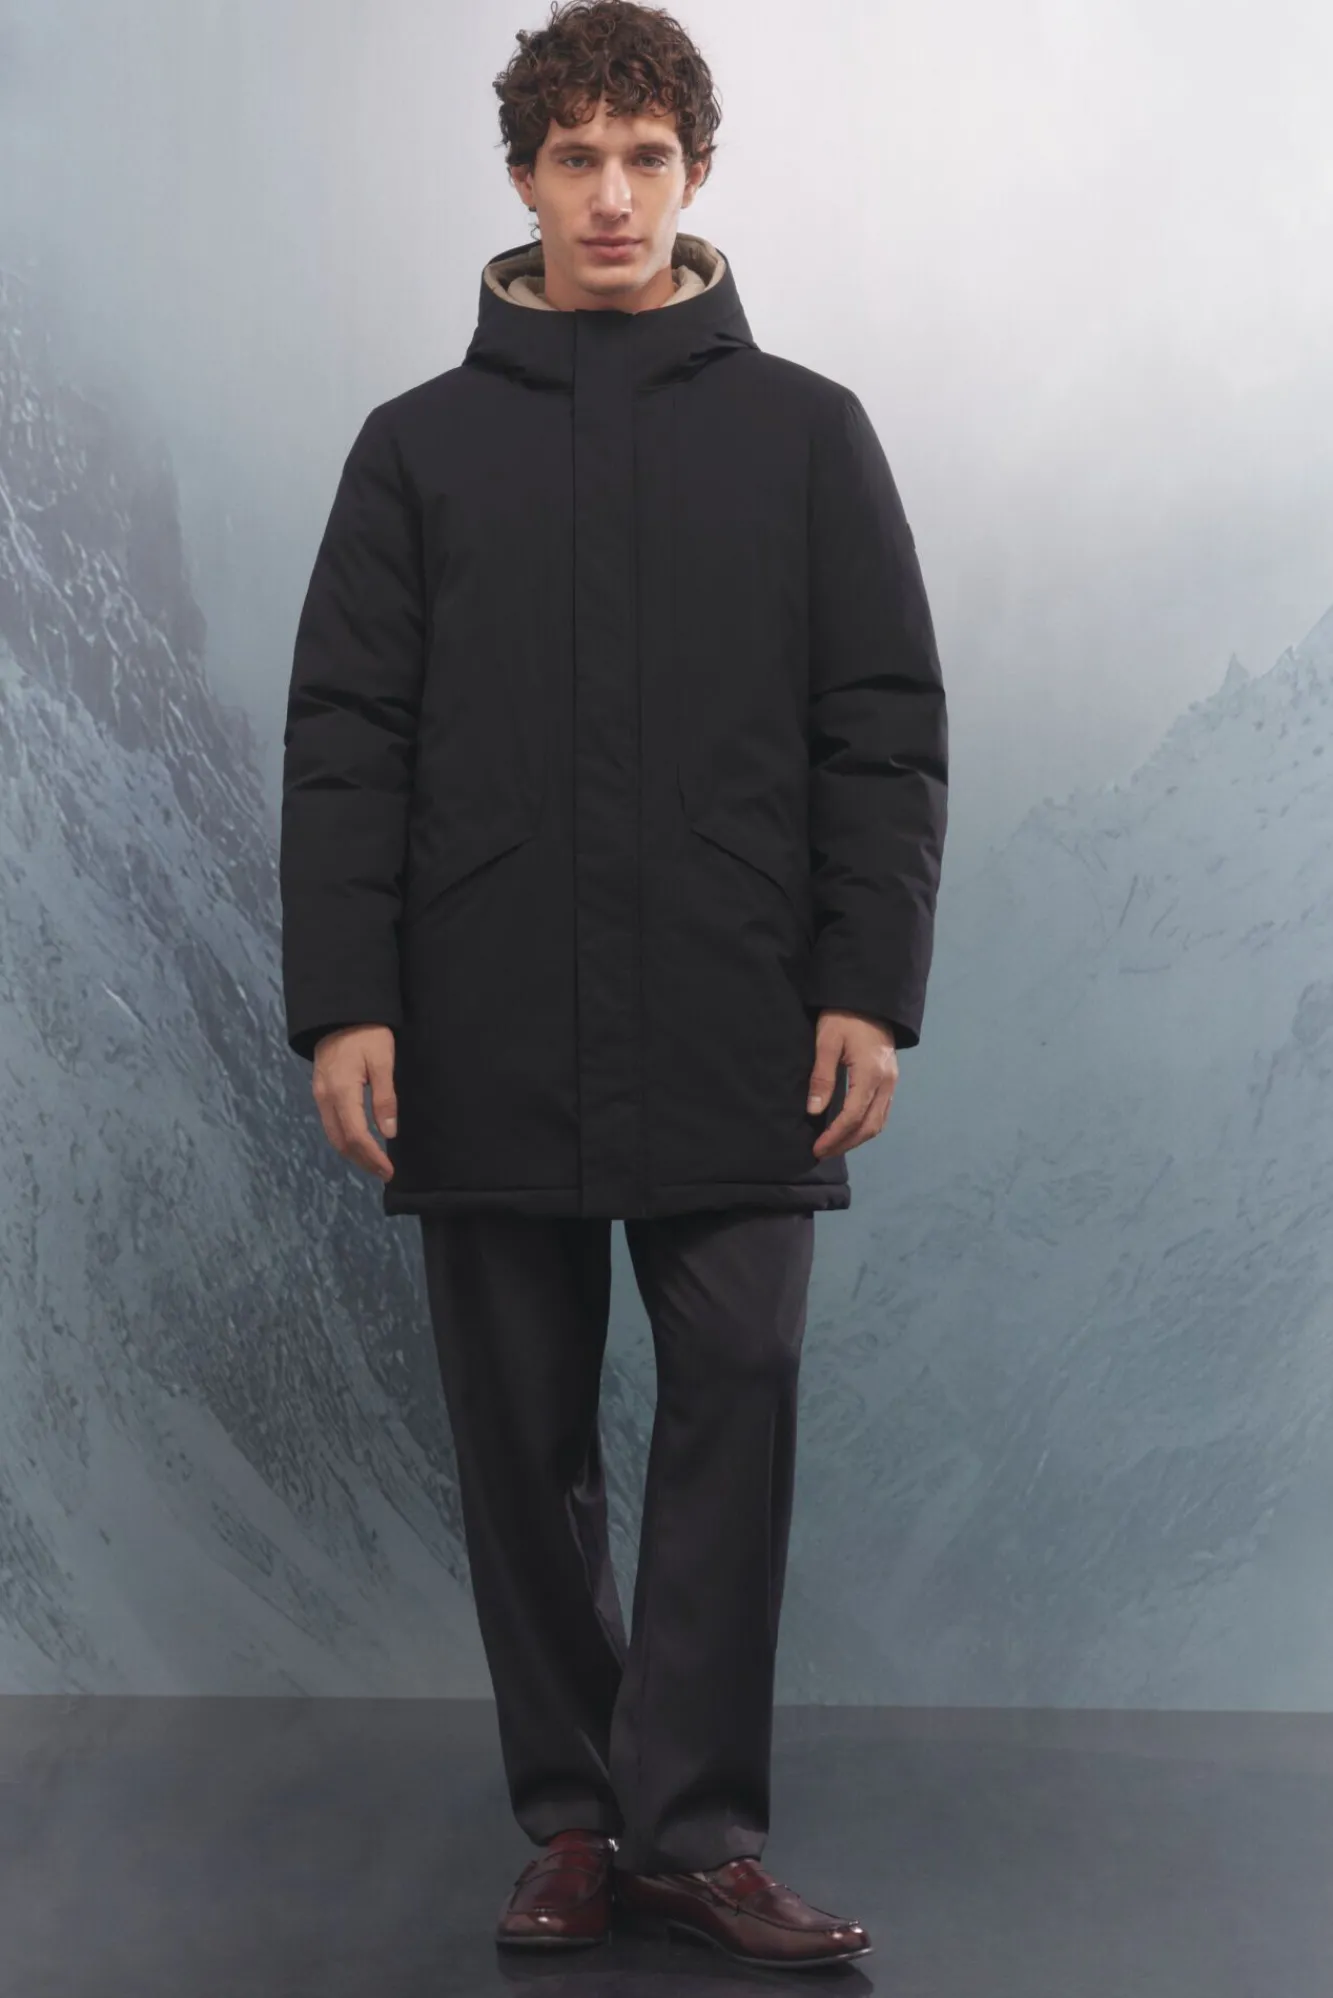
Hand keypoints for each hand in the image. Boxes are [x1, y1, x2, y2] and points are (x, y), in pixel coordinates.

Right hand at [311, 1024, 397, 1181]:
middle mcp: (325, 1098)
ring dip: (353, 1153)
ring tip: (374, 1163)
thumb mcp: (383, 1061)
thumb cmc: (367, 1033)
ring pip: (333, 1135)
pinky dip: (345, 1139)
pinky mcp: (320, 1091)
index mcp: (341, 1091)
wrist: (340, 1012)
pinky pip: (330, 1124)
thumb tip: (388, 1132)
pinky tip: (360, 1143)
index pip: (355, 1135)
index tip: (388, 1170)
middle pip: (341, 1141)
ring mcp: (319, 1095)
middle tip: (384, 1173)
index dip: (372, 1156)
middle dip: (362, 1161)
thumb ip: (385, 1097)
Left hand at [807, 1011, 897, 1159]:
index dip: (835, 1136)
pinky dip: (866, 1126)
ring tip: (834, 1146)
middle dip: (845, 1143)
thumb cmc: (844, 1016)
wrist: (869, 998)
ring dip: (857, 1138)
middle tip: (822, 1153)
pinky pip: (882, 1111)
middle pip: (869, 1126)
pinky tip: (850, 1129)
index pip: (853, 1116)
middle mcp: (886, 1082)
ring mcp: (891, 1081)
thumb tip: (814, 1111)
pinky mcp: (890, 1078)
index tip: (817, 1148)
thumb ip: (821, 1078)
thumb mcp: (826, 1043)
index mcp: (871, 1074)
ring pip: (878, 1122)